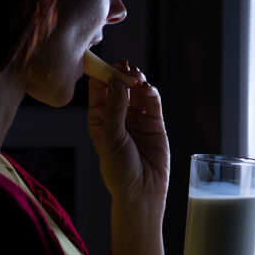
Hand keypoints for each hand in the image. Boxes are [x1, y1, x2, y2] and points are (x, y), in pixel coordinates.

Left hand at [87, 61, 169, 205]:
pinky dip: (151, 93)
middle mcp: (118, 116)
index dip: (101, 75)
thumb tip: (117, 80)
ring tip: (136, 75)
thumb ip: (115, 108)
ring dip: (136, 81)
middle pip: (119, 87)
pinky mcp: (155, 123)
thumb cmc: (119, 169)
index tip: (103, 63)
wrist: (142, 191)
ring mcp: (137, 119)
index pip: (99, 90)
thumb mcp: (111, 137)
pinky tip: (147, 88)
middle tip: (123, 65)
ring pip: (137, 92)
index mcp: (100, 118)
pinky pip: (153, 102)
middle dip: (120, 74)